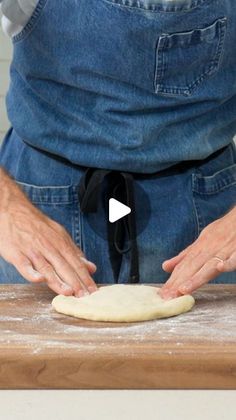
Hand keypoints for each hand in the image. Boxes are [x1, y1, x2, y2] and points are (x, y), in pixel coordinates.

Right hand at [0, 168, 97, 296]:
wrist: (12, 210)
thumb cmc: (36, 225)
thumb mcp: (59, 234)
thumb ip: (74, 252)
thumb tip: (91, 267)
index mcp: (60, 242)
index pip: (76, 263)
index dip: (86, 278)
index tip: (93, 291)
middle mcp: (48, 247)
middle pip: (65, 267)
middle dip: (76, 283)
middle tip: (85, 297)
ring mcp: (32, 251)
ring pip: (47, 268)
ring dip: (58, 281)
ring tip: (69, 292)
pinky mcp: (17, 254)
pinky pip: (25, 266)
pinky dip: (32, 273)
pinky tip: (40, 280)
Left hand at [159, 206, 235, 298]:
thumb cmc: (221, 230)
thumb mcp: (201, 241)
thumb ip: (185, 256)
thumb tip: (165, 266)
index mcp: (200, 248)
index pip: (184, 266)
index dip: (173, 280)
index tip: (163, 294)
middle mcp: (209, 250)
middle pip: (192, 268)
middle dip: (179, 283)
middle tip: (168, 296)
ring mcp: (224, 250)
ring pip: (209, 265)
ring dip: (197, 277)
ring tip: (184, 289)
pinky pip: (234, 257)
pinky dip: (227, 262)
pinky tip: (220, 267)